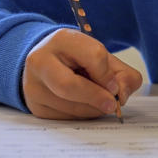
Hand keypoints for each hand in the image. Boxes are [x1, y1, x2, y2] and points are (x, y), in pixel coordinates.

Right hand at [22, 28, 142, 119]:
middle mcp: (41, 60)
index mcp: (63, 39)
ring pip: (67, 106)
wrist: (48, 62)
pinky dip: (81, 116)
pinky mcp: (35, 106)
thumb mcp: (104, 58)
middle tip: (112, 105)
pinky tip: (85, 107)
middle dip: (96, 97)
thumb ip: (123, 74)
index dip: (107, 75)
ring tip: (100, 104)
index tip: (115, 86)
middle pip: (69, 85)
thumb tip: (122, 96)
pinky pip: (63, 118)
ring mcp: (34, 85)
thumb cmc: (79, 59)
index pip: (92, 56)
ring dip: (91, 110)